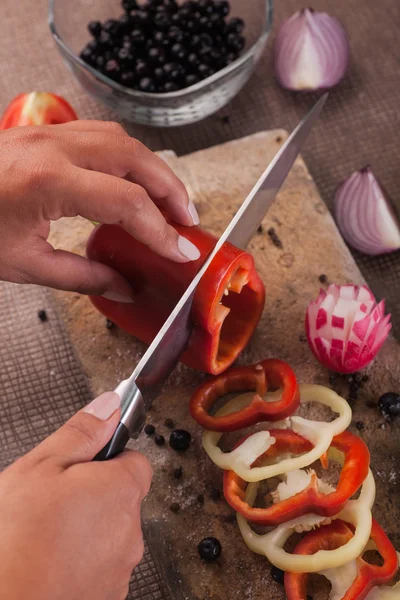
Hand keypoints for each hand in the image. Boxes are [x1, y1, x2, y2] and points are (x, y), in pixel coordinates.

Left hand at [0, 120, 199, 301]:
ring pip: (121, 139)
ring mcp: (47, 134)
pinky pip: (100, 134)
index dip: (161, 230)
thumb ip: (84, 277)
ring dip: (152, 169)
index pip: (127, 203)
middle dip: (171, 190)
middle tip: (187, 221)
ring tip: (168, 200)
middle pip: (135, 159)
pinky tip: (132, 181)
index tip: (180, 250)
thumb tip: (125, 287)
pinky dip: (127, 157)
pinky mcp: (43, 133)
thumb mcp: (25, 265)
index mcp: (47, 183)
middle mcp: (52, 148)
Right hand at [0, 392, 151, 599]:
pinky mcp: (106, 596)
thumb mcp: (41, 467)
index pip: (136, 460)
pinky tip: (50, 562)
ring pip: (110, 534)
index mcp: (121, 489)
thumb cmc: (16, 540)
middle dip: (94, 495)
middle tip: (54, 501)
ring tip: (46, 535)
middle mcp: (131, 529)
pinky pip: (100, 566)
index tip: (83, 465)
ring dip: (88, 530)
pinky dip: (81, 562)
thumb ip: (82, 433)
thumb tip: (110, 407)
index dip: (108, 459)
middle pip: (122, 498)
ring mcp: (120, 567)